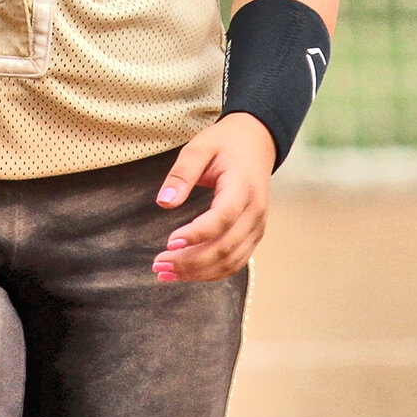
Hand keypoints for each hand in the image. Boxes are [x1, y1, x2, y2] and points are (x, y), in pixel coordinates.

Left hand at [150, 112, 275, 282]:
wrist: (255, 143)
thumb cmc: (224, 144)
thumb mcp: (199, 147)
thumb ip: (181, 173)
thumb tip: (164, 202)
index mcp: (243, 187)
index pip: (222, 218)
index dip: (196, 234)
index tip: (169, 243)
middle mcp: (255, 212)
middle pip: (225, 247)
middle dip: (190, 261)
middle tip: (159, 264)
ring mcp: (257, 226)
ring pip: (230, 261)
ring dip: (198, 272)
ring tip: (166, 272)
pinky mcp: (254, 235)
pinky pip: (235, 262)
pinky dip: (211, 272)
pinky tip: (186, 272)